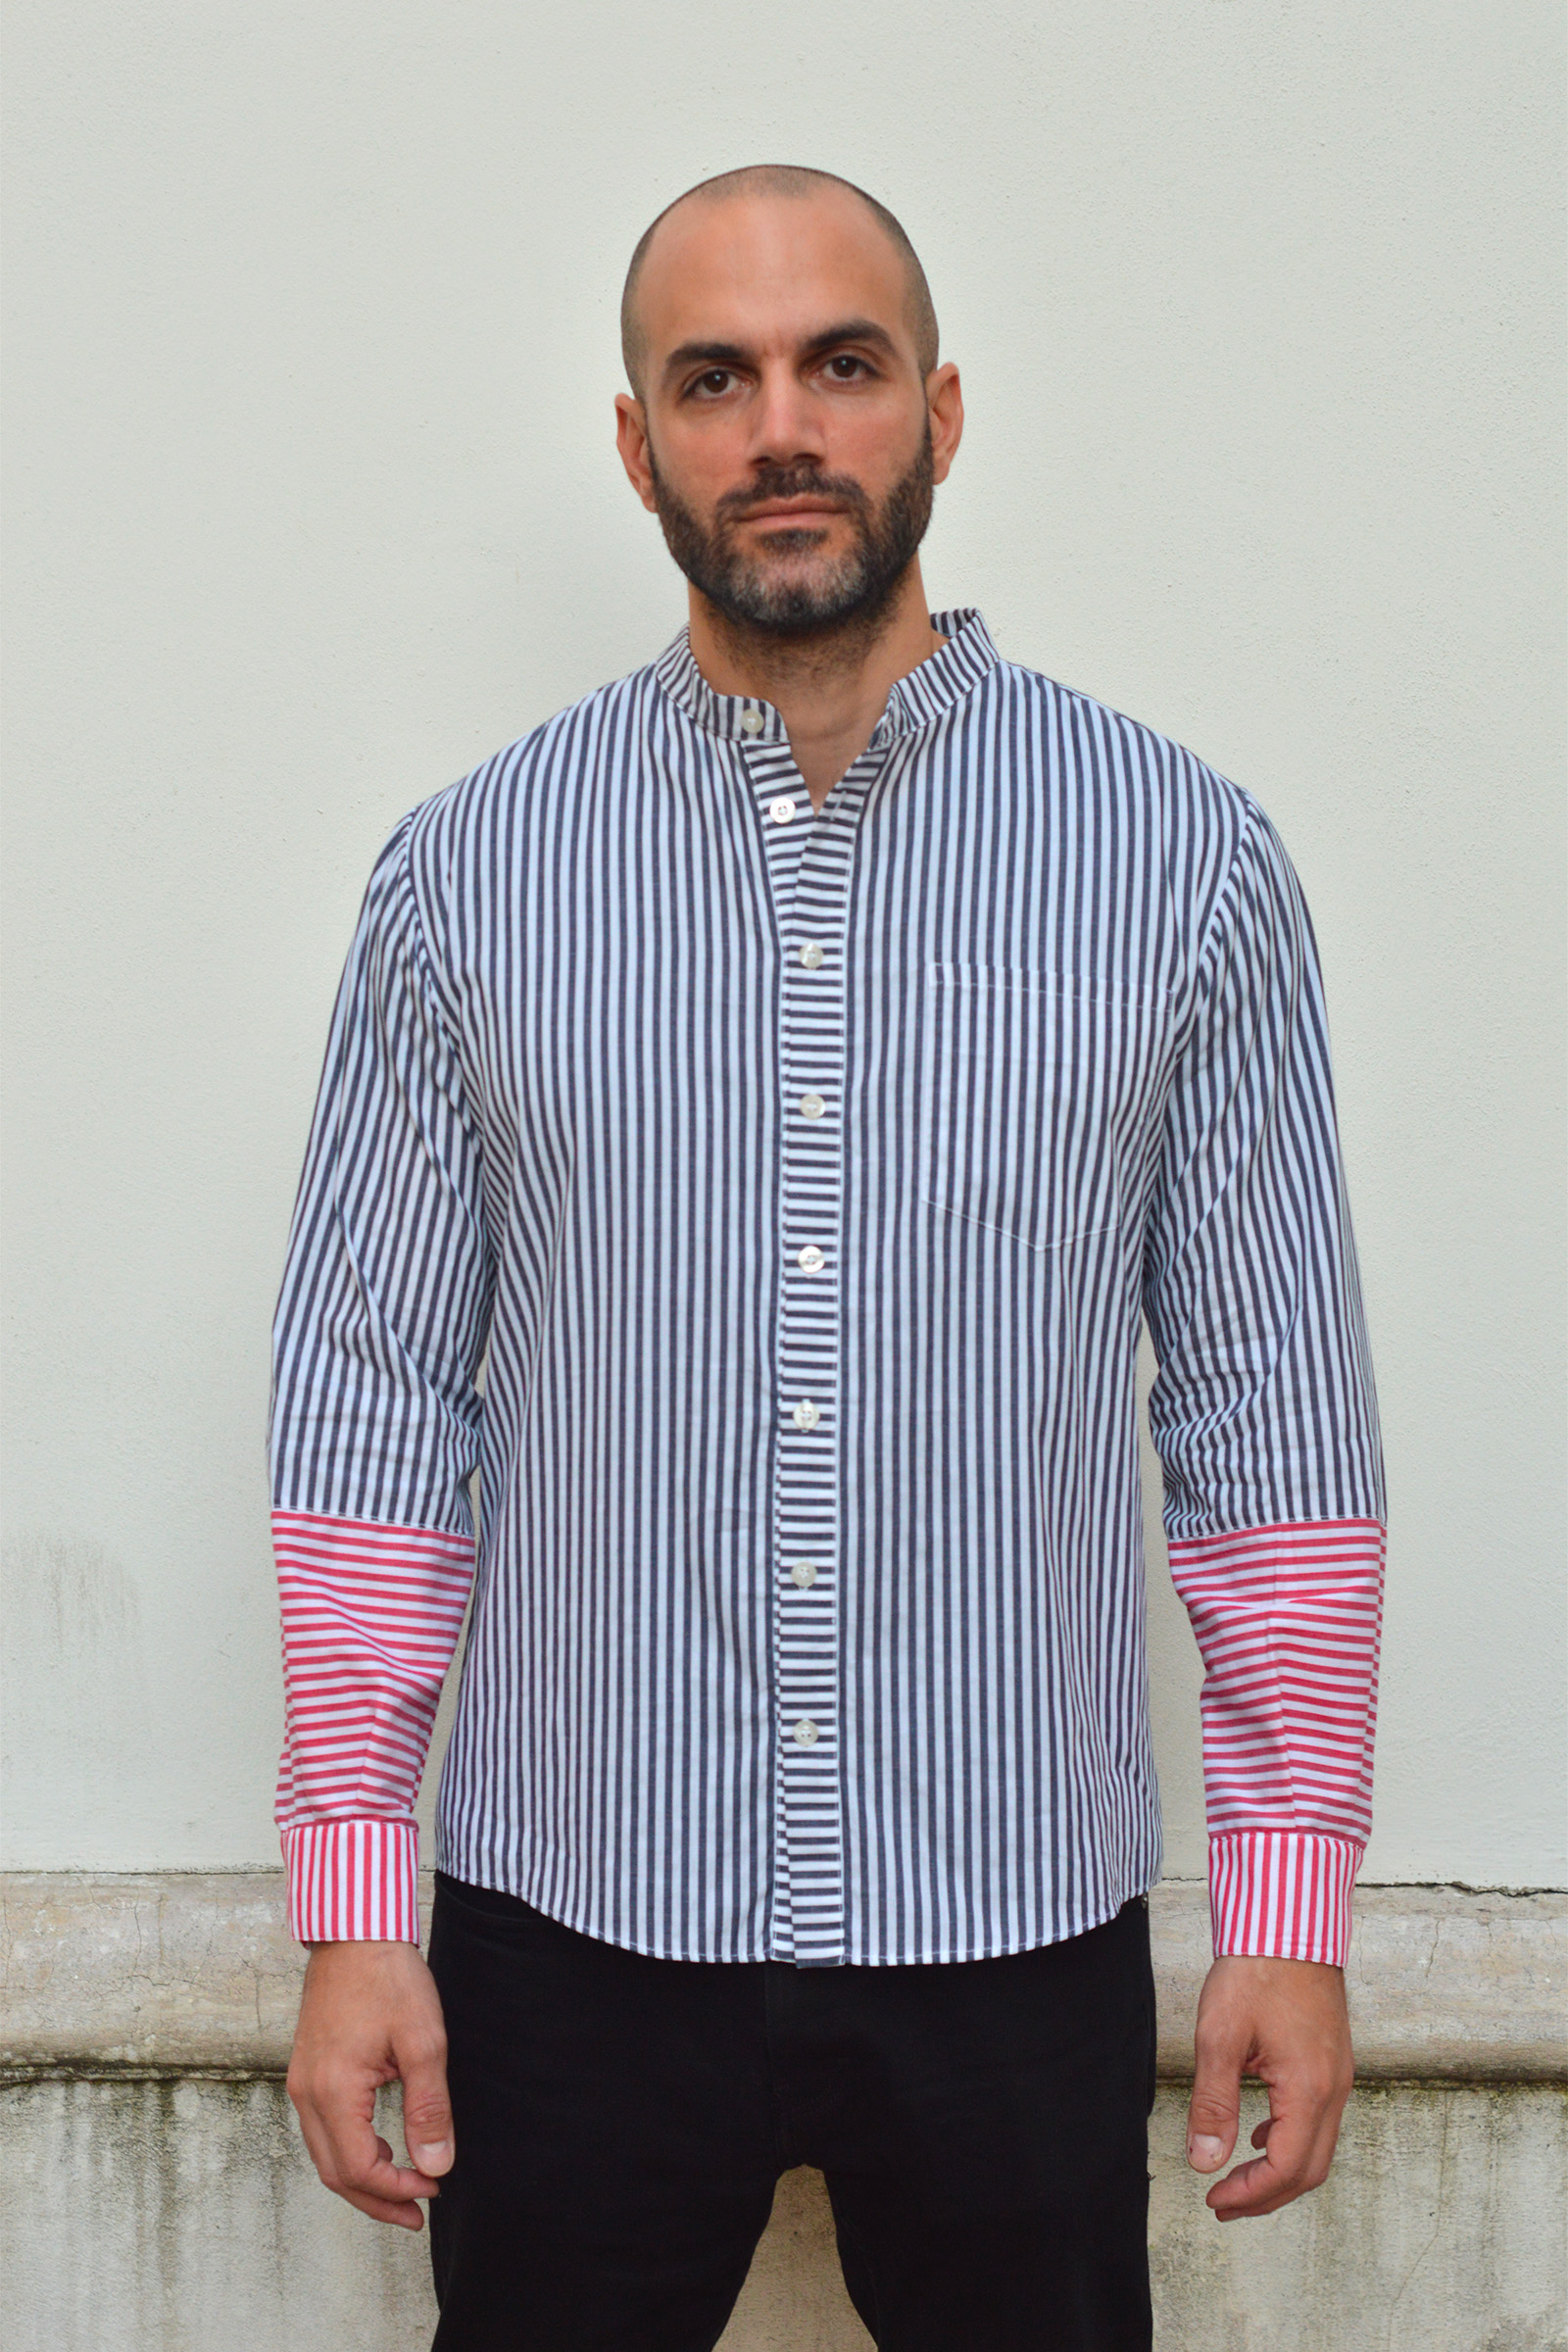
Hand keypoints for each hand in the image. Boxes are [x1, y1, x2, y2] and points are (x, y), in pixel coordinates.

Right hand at [286, 1939, 453, 2229]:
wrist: (355, 1932)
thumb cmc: (388, 1978)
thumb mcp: (423, 2041)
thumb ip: (429, 2107)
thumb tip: (436, 2164)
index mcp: (332, 2091)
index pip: (359, 2168)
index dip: (398, 2189)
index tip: (435, 2186)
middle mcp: (307, 2094)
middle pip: (336, 2173)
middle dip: (378, 2199)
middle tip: (418, 2213)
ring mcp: (302, 2083)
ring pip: (325, 2155)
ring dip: (363, 2178)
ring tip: (406, 2186)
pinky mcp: (308, 2072)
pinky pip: (323, 2130)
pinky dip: (351, 2151)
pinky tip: (384, 2147)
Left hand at [1185, 1955, 1353, 2219]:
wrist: (1288, 1922)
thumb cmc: (1256, 1969)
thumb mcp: (1220, 2037)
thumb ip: (1213, 2104)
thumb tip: (1205, 2160)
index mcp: (1310, 2089)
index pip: (1286, 2168)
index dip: (1250, 2194)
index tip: (1214, 2199)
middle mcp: (1334, 2089)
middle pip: (1308, 2169)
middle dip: (1266, 2196)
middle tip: (1223, 2204)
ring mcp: (1338, 2074)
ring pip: (1316, 2146)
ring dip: (1278, 2171)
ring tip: (1236, 2179)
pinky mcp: (1331, 2060)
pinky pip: (1318, 2119)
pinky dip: (1289, 2139)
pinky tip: (1259, 2133)